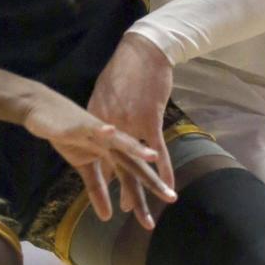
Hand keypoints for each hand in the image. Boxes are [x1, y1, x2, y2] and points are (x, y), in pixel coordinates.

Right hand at [20, 85, 174, 227]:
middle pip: (132, 165)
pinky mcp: (85, 122)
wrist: (45, 109)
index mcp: (113, 154)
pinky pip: (96, 125)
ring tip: (153, 155)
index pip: (131, 178)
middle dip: (151, 182)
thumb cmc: (68, 136)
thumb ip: (97, 189)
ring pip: (121, 142)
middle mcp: (112, 143)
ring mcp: (100, 131)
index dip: (141, 199)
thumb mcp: (83, 166)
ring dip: (136, 148)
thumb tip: (107, 217)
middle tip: (170, 198)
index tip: (151, 222)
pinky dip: (104, 129)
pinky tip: (111, 131)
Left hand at [87, 32, 176, 227]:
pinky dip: (163, 168)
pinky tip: (168, 185)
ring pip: (134, 164)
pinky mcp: (148, 120)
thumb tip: (103, 129)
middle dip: (121, 190)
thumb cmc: (124, 69)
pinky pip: (156, 150)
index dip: (102, 177)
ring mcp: (129, 125)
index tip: (105, 195)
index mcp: (96, 121)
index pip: (98, 156)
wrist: (141, 51)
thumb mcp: (104, 92)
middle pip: (115, 166)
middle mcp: (109, 127)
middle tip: (122, 212)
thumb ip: (102, 114)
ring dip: (142, 188)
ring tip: (143, 211)